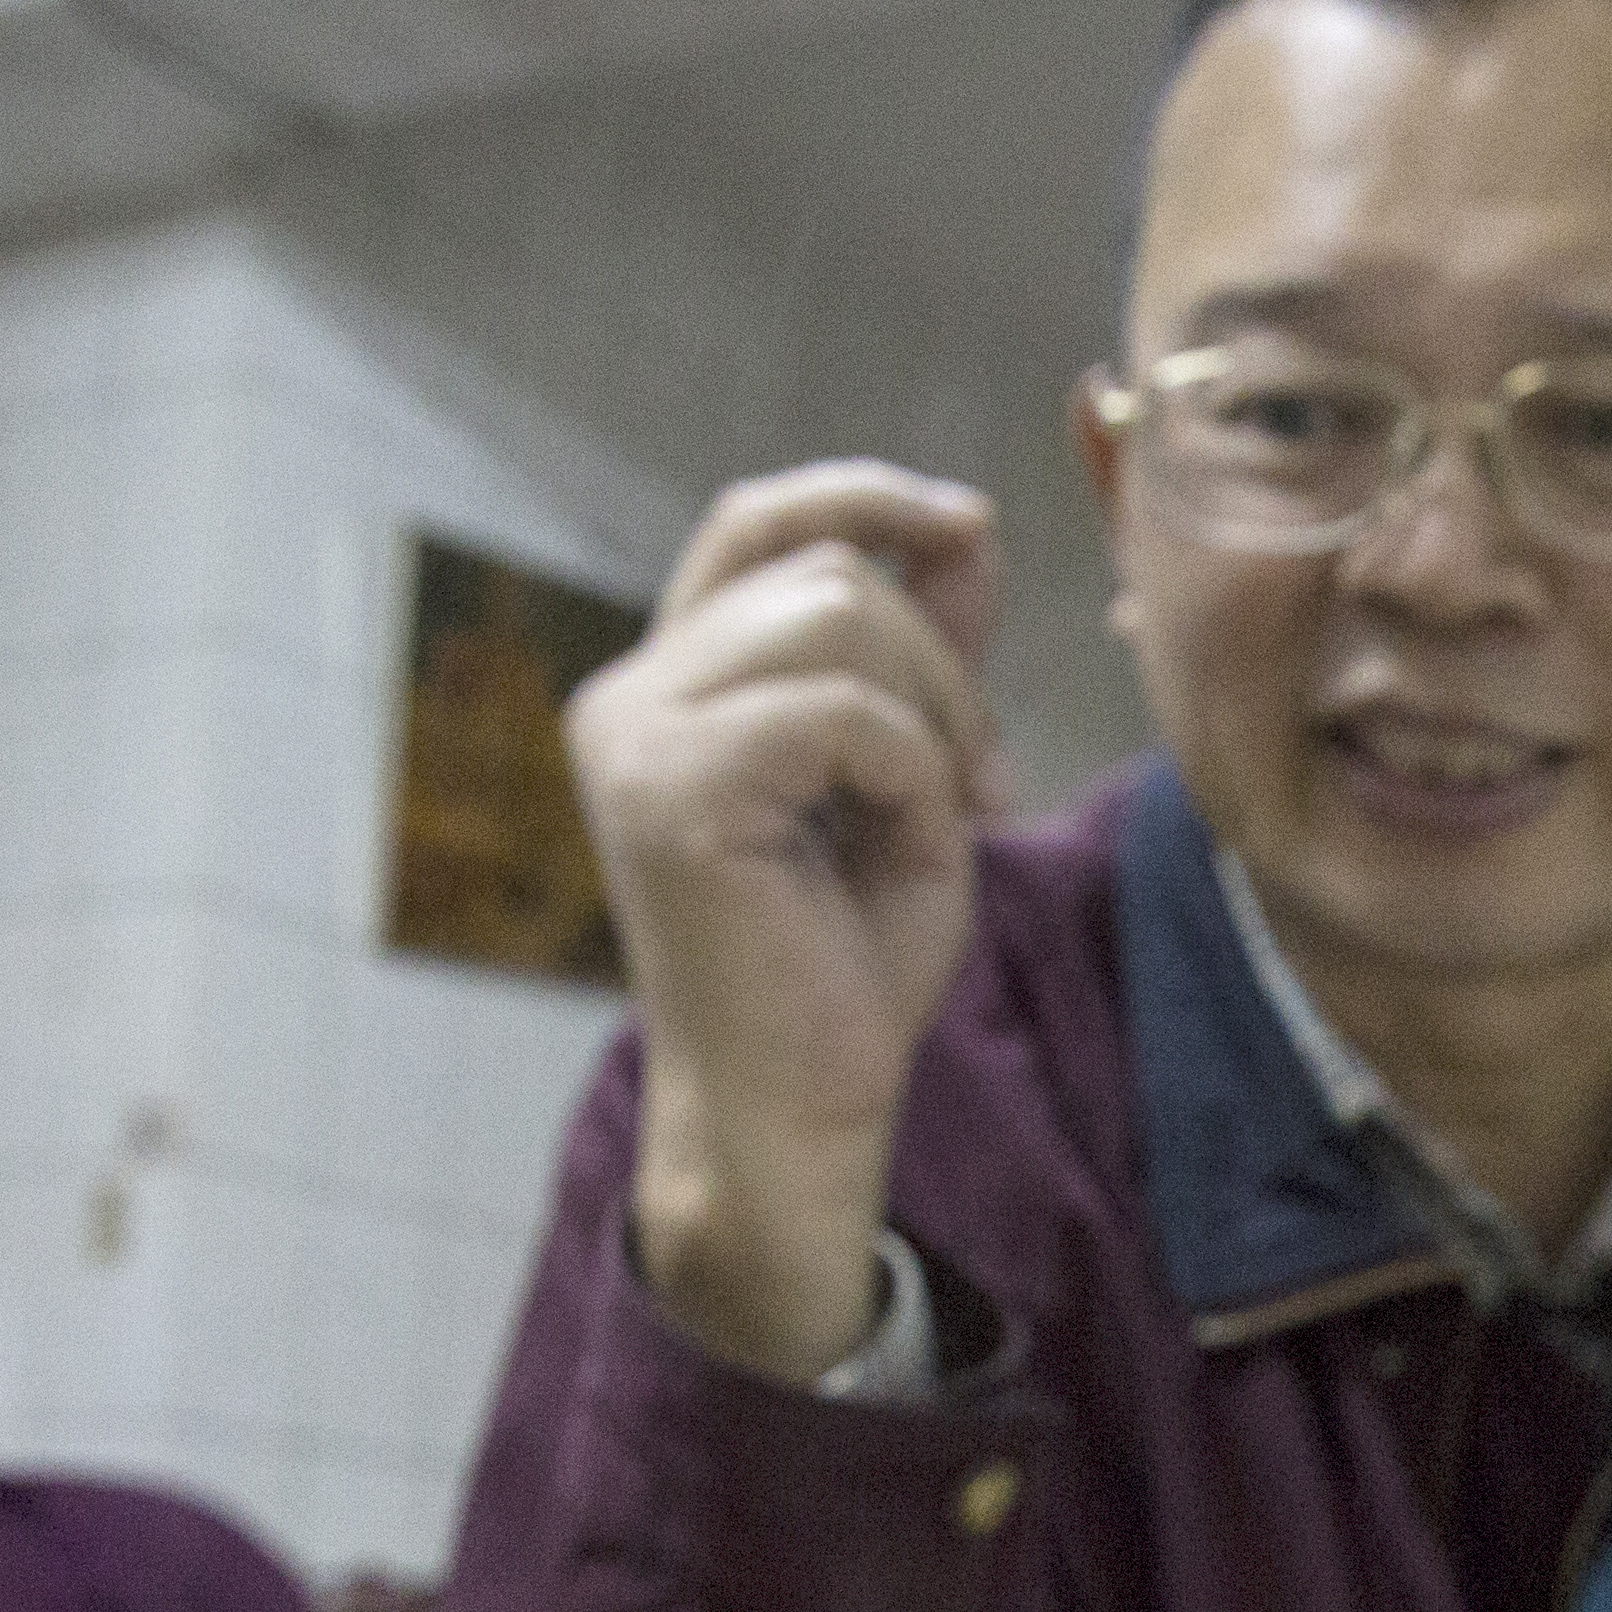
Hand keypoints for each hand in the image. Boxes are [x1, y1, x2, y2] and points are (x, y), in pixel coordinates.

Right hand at [568, 464, 1003, 1377]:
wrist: (795, 1114)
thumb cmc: (843, 973)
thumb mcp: (911, 780)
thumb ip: (925, 658)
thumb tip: (966, 528)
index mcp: (670, 690)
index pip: (755, 525)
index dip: (863, 497)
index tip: (969, 526)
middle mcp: (629, 697)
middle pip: (827, 569)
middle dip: (942, 660)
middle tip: (981, 780)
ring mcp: (638, 737)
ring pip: (839, 613)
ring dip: (934, 712)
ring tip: (947, 814)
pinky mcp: (673, 789)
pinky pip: (845, 710)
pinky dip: (913, 770)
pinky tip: (911, 842)